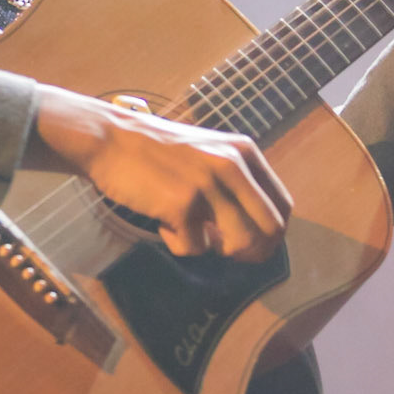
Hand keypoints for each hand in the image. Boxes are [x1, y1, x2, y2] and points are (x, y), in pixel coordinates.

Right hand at [26, 85, 291, 261]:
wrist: (111, 140)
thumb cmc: (157, 152)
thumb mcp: (210, 152)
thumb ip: (236, 181)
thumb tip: (258, 229)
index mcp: (244, 152)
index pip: (283, 206)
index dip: (273, 234)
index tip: (256, 245)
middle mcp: (232, 166)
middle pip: (270, 230)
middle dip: (254, 252)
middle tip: (229, 253)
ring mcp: (208, 185)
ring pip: (239, 244)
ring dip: (217, 250)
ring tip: (192, 232)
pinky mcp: (182, 204)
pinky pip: (195, 247)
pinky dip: (179, 244)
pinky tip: (163, 222)